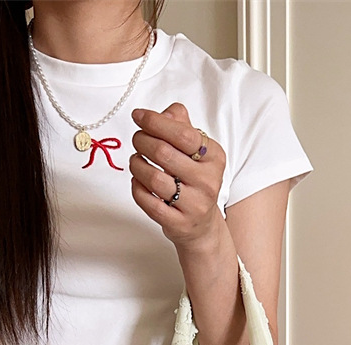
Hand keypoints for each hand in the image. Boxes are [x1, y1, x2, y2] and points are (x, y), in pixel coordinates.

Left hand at [128, 103, 224, 247]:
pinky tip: (138, 181)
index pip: (182, 134)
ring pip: (154, 179)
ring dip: (136, 165)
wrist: (202, 224)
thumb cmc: (194, 181)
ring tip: (136, 161)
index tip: (138, 116)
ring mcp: (194, 204)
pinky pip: (148, 202)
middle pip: (164, 153)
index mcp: (214, 157)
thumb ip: (181, 126)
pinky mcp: (178, 223)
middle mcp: (208, 181)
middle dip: (142, 141)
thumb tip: (163, 114)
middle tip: (137, 140)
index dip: (155, 122)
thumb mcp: (196, 151)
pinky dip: (137, 188)